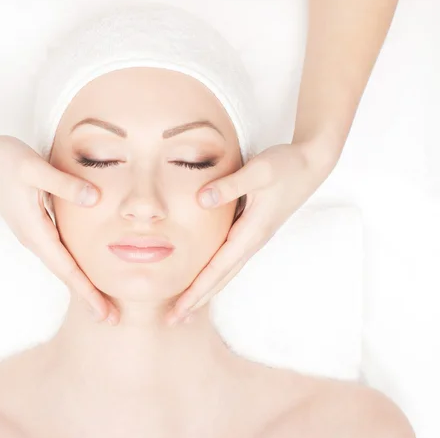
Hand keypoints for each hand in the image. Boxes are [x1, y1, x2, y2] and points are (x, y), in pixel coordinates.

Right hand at [0, 132, 119, 323]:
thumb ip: (65, 185)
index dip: (87, 292)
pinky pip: (58, 253)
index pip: (67, 269)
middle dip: (88, 298)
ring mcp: (33, 234)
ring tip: (103, 302)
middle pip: (65, 275)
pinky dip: (74, 267)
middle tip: (112, 320)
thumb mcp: (36, 169)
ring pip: (62, 266)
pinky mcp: (35, 225)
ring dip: (82, 284)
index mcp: (35, 231)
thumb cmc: (6, 160)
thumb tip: (95, 199)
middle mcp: (34, 238)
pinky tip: (84, 270)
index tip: (104, 313)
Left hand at [164, 140, 338, 325]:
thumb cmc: (286, 166)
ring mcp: (253, 238)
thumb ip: (231, 185)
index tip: (179, 309)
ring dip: (204, 291)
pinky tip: (204, 278)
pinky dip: (213, 274)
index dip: (196, 290)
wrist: (311, 164)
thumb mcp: (258, 171)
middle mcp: (252, 241)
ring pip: (225, 272)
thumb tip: (200, 200)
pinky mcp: (252, 230)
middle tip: (173, 321)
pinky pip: (228, 259)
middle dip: (196, 301)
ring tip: (185, 309)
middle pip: (220, 279)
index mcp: (251, 232)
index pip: (218, 268)